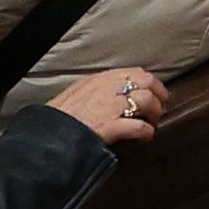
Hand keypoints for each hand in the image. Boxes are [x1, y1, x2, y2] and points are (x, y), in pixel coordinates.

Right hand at [46, 63, 168, 146]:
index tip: (155, 91)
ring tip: (152, 123)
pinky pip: (139, 127)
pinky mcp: (112, 126)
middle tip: (158, 108)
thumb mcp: (76, 92)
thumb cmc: (59, 116)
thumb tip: (112, 92)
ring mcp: (111, 107)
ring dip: (154, 114)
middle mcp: (108, 89)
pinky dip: (147, 132)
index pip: (135, 72)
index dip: (151, 82)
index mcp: (100, 79)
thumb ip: (96, 89)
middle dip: (158, 95)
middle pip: (147, 83)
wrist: (49, 133)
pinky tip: (146, 137)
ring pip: (146, 102)